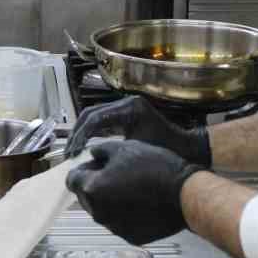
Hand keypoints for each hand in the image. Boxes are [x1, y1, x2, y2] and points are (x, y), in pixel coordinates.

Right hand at [65, 95, 211, 165]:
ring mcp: (126, 107)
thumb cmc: (167, 152)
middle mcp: (126, 103)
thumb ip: (112, 149)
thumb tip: (87, 155)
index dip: (80, 136)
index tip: (73, 152)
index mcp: (129, 109)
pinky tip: (86, 147)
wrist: (188, 148)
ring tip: (74, 150)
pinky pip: (103, 120)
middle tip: (69, 152)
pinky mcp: (127, 113)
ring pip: (94, 116)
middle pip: (91, 114)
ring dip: (82, 132)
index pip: (95, 119)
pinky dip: (92, 132)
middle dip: (77, 133)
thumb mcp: (137, 151)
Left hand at [65, 139, 205, 244]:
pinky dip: (125, 213)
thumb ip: (100, 150)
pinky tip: (142, 202)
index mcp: (92, 188)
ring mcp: (113, 227)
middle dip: (95, 184)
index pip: (71, 180)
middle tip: (117, 173)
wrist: (184, 195)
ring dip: (109, 198)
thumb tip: (92, 154)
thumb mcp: (125, 148)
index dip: (83, 169)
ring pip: (102, 210)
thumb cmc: (154, 168)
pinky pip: (119, 222)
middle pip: (85, 196)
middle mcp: (98, 212)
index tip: (96, 164)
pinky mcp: (129, 237)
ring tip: (132, 187)